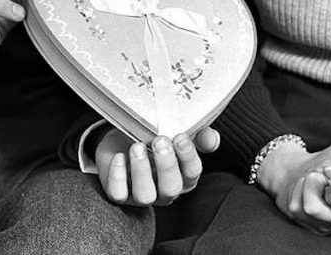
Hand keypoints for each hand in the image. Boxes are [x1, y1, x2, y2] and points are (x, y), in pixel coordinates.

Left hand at [95, 126, 220, 205]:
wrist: (121, 140)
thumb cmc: (153, 139)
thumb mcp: (176, 135)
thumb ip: (198, 136)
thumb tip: (212, 138)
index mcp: (183, 176)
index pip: (192, 173)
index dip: (188, 156)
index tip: (180, 136)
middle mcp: (164, 190)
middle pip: (171, 188)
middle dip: (166, 165)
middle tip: (160, 140)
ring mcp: (141, 195)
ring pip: (145, 196)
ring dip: (141, 171)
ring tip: (137, 147)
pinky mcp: (119, 194)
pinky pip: (118, 194)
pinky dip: (118, 176)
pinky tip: (119, 157)